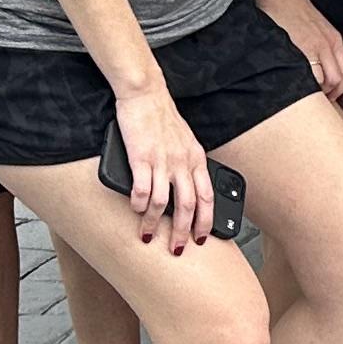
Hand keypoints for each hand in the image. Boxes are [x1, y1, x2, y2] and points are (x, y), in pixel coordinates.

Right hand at [112, 86, 216, 254]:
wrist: (146, 94)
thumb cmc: (163, 119)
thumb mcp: (186, 142)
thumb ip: (188, 164)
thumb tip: (188, 190)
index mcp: (196, 159)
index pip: (207, 197)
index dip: (205, 221)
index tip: (201, 239)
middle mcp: (182, 162)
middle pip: (187, 205)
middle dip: (182, 232)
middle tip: (176, 249)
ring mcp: (162, 160)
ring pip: (162, 202)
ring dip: (154, 223)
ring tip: (148, 235)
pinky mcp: (141, 157)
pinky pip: (141, 187)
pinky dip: (138, 203)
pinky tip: (135, 210)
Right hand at [258, 0, 342, 104]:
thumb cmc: (292, 9)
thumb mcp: (315, 27)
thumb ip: (320, 45)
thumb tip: (318, 68)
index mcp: (334, 40)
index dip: (339, 88)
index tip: (329, 96)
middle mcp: (329, 45)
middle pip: (341, 80)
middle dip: (331, 95)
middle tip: (318, 102)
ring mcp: (316, 47)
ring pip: (329, 81)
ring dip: (320, 93)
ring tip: (307, 98)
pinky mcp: (302, 49)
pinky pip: (312, 76)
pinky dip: (308, 86)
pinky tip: (297, 87)